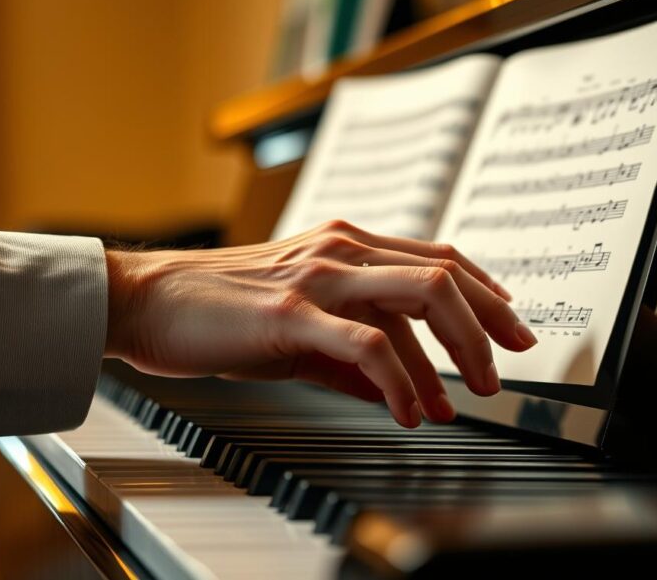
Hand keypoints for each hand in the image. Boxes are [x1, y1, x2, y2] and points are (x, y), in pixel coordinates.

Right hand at [103, 220, 536, 427]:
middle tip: (508, 366)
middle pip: (444, 274)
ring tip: (469, 398)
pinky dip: (403, 382)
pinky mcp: (292, 314)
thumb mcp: (296, 326)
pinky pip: (370, 345)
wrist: (144, 300)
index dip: (484, 291)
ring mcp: (318, 277)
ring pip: (421, 297)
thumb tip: (396, 389)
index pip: (436, 258)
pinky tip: (411, 411)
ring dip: (458, 352)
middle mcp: (340, 249)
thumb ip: (348, 351)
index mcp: (344, 245)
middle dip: (489, 322)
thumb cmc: (216, 309)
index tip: (511, 326)